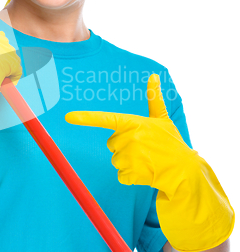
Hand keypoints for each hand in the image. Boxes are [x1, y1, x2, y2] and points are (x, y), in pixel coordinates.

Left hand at [65, 74, 234, 251]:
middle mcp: (129, 139)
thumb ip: (154, 98)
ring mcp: (129, 157)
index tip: (68, 117)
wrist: (183, 170)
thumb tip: (153, 76)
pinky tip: (145, 172)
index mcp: (133, 123)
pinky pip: (121, 174)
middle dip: (124, 146)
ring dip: (128, 162)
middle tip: (143, 148)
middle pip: (112, 143)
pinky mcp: (130, 174)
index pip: (105, 119)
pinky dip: (131, 175)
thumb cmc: (170, 142)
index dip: (85, 118)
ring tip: (146, 160)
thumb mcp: (163, 119)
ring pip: (116, 159)